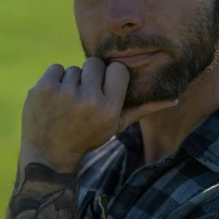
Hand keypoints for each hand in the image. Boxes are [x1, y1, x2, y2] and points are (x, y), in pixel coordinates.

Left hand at [20, 58, 177, 172]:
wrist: (48, 155)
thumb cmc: (86, 137)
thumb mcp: (116, 126)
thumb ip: (142, 110)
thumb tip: (175, 98)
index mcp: (110, 108)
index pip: (117, 68)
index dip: (108, 79)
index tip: (100, 92)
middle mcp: (89, 100)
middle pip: (94, 63)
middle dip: (88, 78)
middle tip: (81, 100)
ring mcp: (64, 94)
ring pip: (74, 68)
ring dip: (70, 82)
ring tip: (66, 105)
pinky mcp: (44, 89)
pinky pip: (55, 68)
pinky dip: (53, 81)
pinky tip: (53, 101)